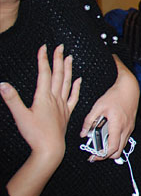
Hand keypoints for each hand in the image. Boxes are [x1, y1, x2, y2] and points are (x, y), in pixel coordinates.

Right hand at [2, 45, 80, 195]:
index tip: (44, 47)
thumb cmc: (35, 134)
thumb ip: (12, 99)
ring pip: (67, 83)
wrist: (50, 148)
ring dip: (68, 69)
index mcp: (44, 97)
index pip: (44, 73)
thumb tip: (2, 84)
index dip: (43, 59)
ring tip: (69, 58)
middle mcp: (55, 98)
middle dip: (58, 59)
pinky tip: (79, 80)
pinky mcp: (66, 113)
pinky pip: (74, 97)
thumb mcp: (20, 116)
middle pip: (58, 75)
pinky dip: (76, 87)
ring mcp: (62, 105)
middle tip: (60, 47)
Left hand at [80, 56, 137, 159]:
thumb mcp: (98, 106)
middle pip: (118, 151)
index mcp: (117, 125)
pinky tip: (107, 136)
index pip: (111, 148)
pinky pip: (124, 139)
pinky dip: (116, 142)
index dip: (102, 156)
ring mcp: (129, 128)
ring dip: (111, 149)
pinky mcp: (130, 126)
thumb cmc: (115, 95)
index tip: (94, 157)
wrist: (129, 88)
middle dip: (107, 156)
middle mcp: (125, 129)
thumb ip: (89, 121)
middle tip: (96, 153)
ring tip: (100, 145)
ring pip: (122, 146)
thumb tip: (83, 133)